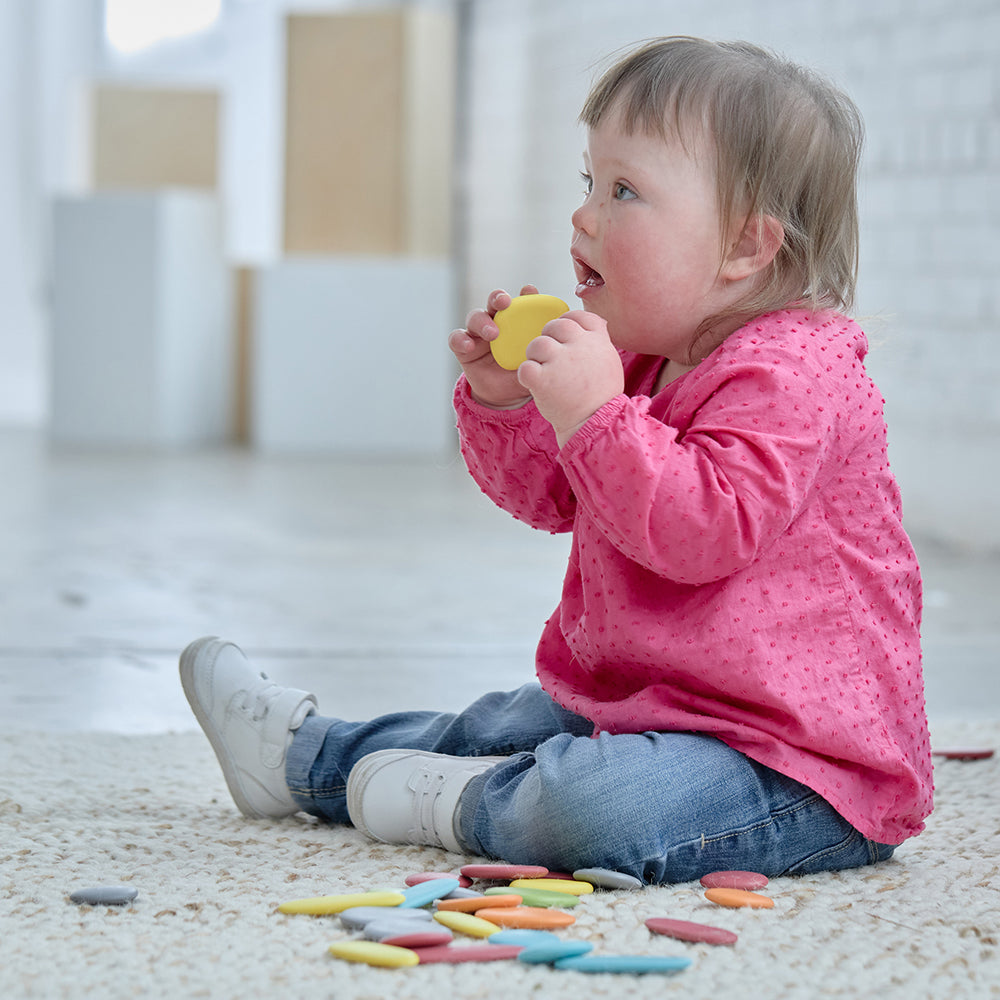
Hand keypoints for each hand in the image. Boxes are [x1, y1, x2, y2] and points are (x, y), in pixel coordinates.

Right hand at [448, 285, 537, 408]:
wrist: (509, 397)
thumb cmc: (528, 373)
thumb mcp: (541, 360)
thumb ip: (549, 346)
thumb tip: (567, 332)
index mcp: (519, 322)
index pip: (521, 302)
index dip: (525, 294)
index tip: (529, 291)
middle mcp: (499, 323)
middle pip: (495, 303)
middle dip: (499, 298)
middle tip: (505, 302)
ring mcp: (479, 334)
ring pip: (475, 317)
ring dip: (483, 321)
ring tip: (492, 333)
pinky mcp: (465, 348)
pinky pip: (457, 339)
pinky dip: (461, 339)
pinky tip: (469, 345)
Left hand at [517, 310, 623, 446]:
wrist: (596, 424)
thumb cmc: (602, 397)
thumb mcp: (610, 362)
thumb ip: (600, 340)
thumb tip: (598, 322)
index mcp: (597, 340)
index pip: (579, 316)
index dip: (568, 322)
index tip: (564, 336)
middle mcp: (579, 346)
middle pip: (555, 326)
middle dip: (548, 337)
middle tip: (548, 356)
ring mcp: (560, 361)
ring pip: (537, 344)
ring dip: (535, 356)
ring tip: (541, 371)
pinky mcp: (543, 379)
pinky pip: (525, 367)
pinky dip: (526, 374)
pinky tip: (534, 383)